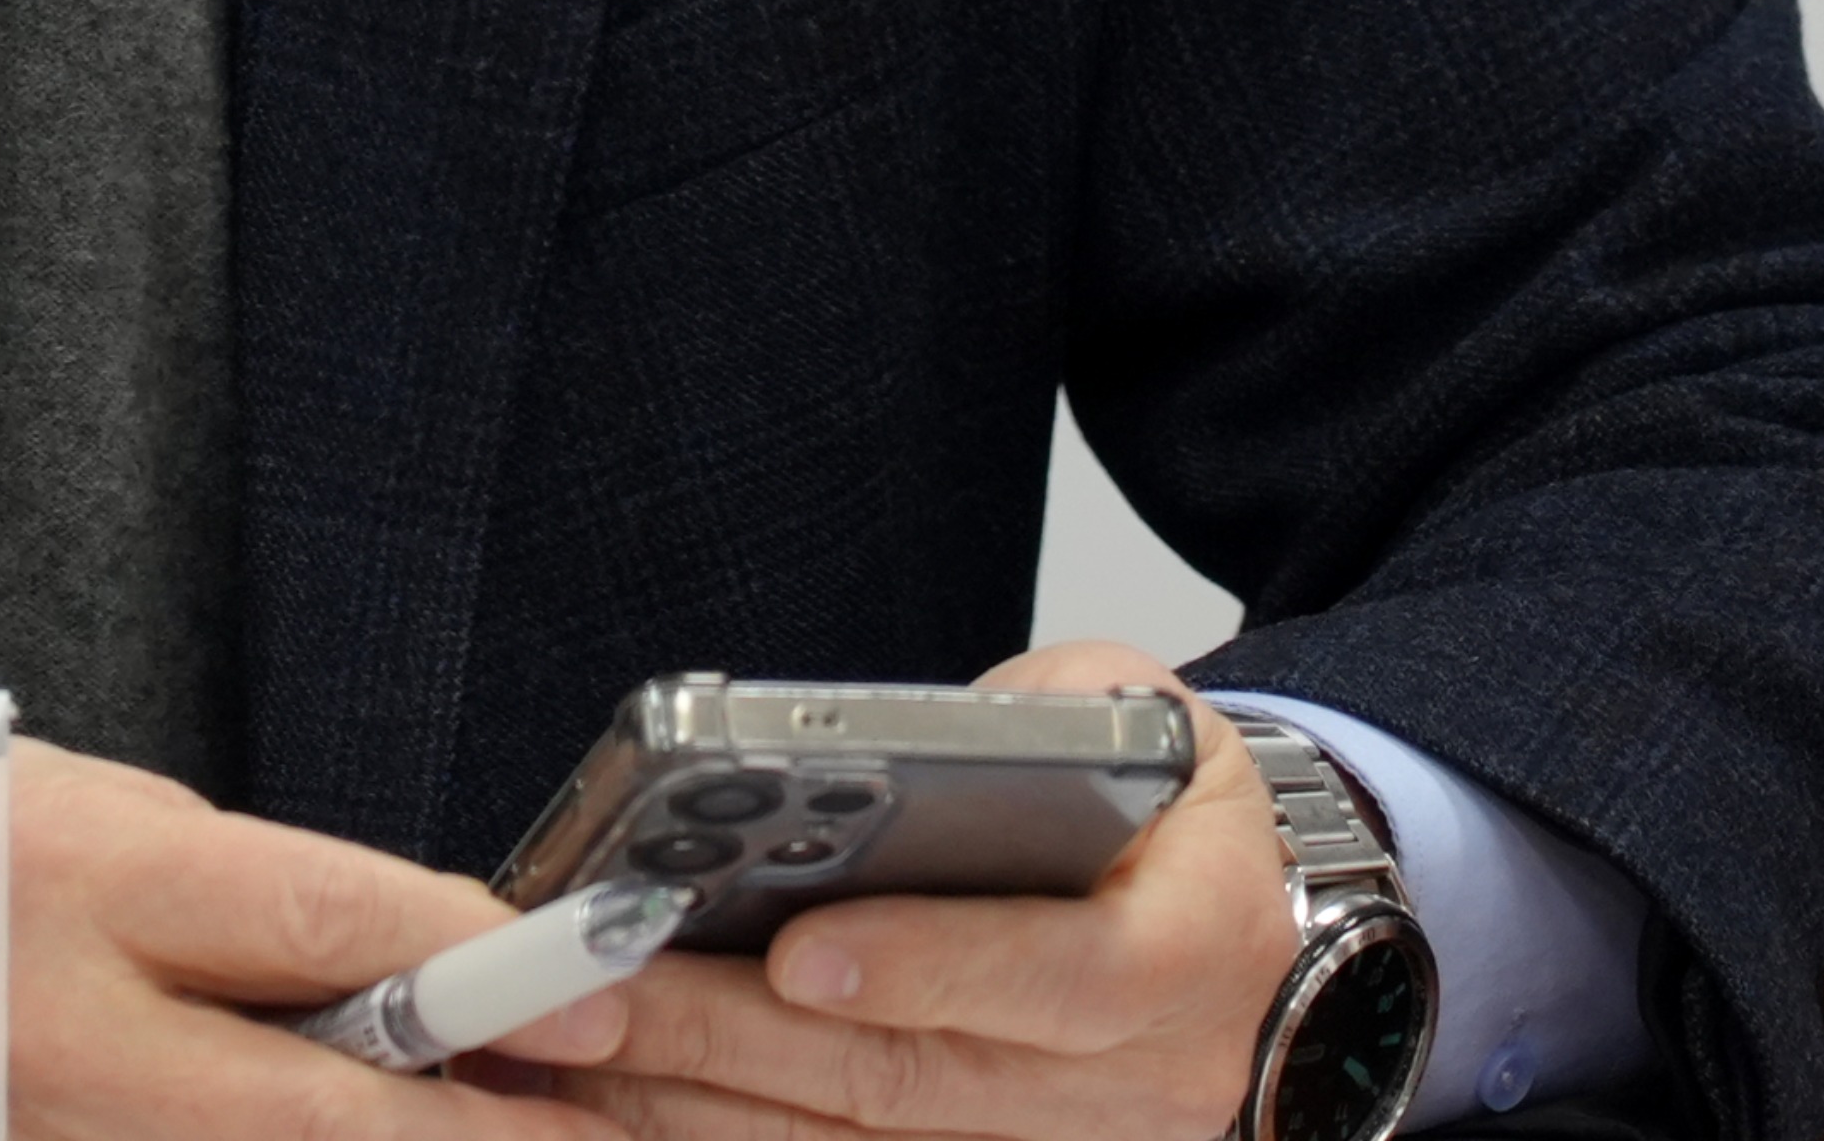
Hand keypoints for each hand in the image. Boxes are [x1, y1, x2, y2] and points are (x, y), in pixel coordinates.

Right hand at [11, 738, 644, 1139]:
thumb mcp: (105, 812)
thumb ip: (256, 895)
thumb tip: (425, 962)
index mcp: (84, 881)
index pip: (319, 919)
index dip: (475, 959)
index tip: (590, 981)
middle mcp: (69, 1035)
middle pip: (317, 1112)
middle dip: (481, 1134)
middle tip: (606, 1136)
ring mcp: (56, 1132)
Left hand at [537, 647, 1296, 1140]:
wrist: (1258, 939)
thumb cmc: (1181, 818)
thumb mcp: (1148, 724)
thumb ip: (1036, 728)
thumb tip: (883, 752)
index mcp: (1194, 952)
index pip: (1063, 980)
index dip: (929, 969)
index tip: (800, 951)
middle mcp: (1137, 1084)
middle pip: (918, 1082)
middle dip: (733, 1040)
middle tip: (590, 992)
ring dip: (700, 1103)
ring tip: (565, 1044)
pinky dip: (727, 1133)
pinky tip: (621, 1097)